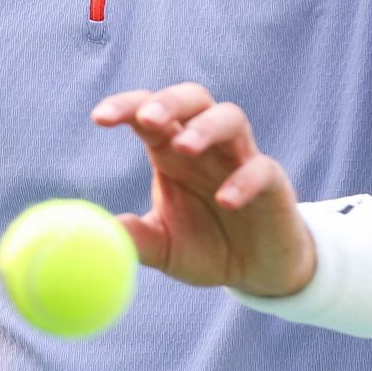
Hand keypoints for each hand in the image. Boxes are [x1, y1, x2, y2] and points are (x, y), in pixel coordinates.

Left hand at [92, 83, 315, 297]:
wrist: (257, 273)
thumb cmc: (207, 248)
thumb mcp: (166, 249)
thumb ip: (138, 238)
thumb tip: (103, 229)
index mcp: (171, 152)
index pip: (149, 113)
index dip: (125, 107)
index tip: (99, 118)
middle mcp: (207, 146)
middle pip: (192, 98)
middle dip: (169, 102)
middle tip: (147, 118)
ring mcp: (241, 159)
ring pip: (231, 117)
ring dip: (206, 126)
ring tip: (185, 147)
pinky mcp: (272, 182)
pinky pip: (261, 168)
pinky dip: (243, 180)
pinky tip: (226, 200)